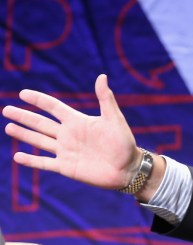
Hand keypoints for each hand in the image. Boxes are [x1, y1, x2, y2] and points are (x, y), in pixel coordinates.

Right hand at [3, 74, 141, 190]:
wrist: (128, 168)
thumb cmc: (124, 143)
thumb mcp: (114, 119)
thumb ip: (106, 99)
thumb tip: (102, 76)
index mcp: (78, 121)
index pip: (54, 107)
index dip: (39, 100)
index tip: (23, 93)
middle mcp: (68, 135)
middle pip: (41, 123)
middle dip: (24, 116)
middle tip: (6, 110)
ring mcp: (66, 151)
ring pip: (39, 141)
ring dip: (24, 134)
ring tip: (9, 127)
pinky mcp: (66, 167)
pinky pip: (45, 163)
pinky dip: (31, 160)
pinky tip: (17, 156)